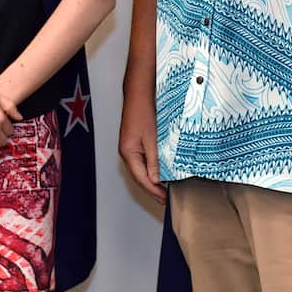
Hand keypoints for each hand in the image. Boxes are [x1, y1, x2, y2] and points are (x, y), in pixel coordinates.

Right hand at [118, 86, 165, 203]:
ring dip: (152, 180)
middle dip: (152, 188)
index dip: (153, 190)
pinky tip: (159, 171)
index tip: (164, 198)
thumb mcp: (151, 138)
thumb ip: (153, 160)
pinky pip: (142, 161)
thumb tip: (155, 179)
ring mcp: (130, 147)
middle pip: (139, 176)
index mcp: (128, 152)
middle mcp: (126, 151)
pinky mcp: (135, 141)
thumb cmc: (143, 111)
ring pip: (141, 169)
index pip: (141, 178)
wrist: (139, 93)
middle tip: (165, 198)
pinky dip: (150, 169)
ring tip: (163, 189)